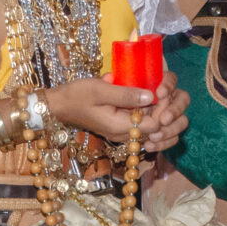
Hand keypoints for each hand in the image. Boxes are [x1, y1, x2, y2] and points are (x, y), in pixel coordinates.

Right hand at [46, 72, 190, 155]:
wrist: (60, 105)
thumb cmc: (77, 96)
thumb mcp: (101, 90)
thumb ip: (126, 94)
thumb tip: (151, 96)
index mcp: (120, 127)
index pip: (155, 125)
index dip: (163, 109)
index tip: (161, 90)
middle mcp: (125, 135)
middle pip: (158, 132)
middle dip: (166, 113)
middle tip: (163, 93)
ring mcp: (123, 133)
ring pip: (153, 131)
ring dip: (161, 115)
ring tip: (160, 96)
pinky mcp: (121, 128)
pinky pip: (143, 127)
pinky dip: (152, 116)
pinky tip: (151, 101)